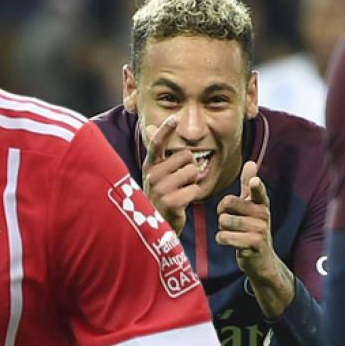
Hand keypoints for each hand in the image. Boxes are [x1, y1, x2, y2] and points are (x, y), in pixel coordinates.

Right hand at [142, 115, 204, 234]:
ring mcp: (160, 189)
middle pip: (186, 156)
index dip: (165, 130)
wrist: (157, 226)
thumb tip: (149, 126)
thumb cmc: (161, 196)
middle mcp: (152, 175)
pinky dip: (194, 195)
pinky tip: (183, 202)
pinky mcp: (171, 202)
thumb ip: (157, 151)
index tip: (174, 119)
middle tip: (179, 182)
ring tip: (181, 191)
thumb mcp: (156, 173)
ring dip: (192, 181)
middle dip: (189, 167)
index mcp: (149, 166)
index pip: (157, 144)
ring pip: (192, 171)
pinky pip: (195, 188)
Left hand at [216, 161, 276, 281]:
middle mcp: (263, 215)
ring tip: (233, 233)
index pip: (258, 191)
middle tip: (230, 221)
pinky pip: (223, 236)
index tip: (254, 182)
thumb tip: (251, 163)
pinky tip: (231, 243)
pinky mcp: (252, 244)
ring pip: (223, 221)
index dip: (255, 186)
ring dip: (222, 228)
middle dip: (222, 213)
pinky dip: (221, 239)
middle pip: (227, 203)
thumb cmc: (253, 229)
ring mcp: (259, 230)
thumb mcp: (253, 207)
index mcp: (262, 204)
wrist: (262, 260)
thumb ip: (249, 186)